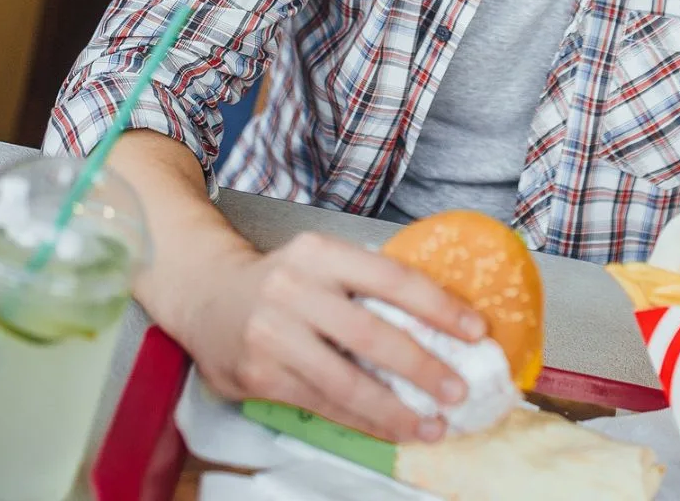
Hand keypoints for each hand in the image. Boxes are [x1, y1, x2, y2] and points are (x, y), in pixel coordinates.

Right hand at [183, 232, 486, 442]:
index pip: (392, 278)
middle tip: (459, 389)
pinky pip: (323, 404)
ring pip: (346, 380)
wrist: (202, 293)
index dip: (439, 306)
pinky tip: (392, 428)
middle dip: (423, 367)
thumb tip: (441, 317)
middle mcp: (294, 288)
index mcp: (320, 251)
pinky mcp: (259, 374)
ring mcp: (273, 334)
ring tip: (433, 424)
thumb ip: (366, 282)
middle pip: (371, 334)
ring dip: (396, 409)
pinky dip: (364, 421)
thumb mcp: (320, 260)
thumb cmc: (280, 279)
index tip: (476, 331)